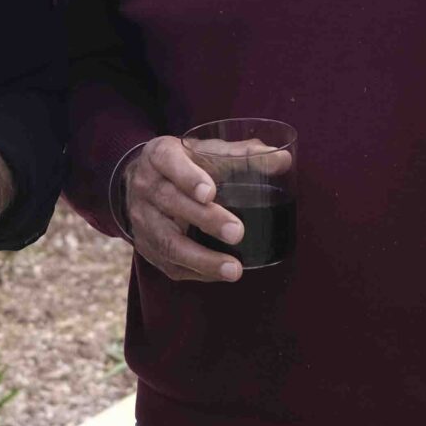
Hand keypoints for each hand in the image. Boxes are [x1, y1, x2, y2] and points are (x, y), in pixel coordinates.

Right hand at [120, 136, 243, 282]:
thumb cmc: (184, 165)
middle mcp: (145, 186)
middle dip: (204, 219)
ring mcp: (142, 220)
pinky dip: (196, 272)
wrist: (142, 183)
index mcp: (159, 155)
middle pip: (170, 202)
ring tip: (233, 270)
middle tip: (237, 232)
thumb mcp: (206, 151)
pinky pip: (169, 264)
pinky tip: (219, 275)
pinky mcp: (145, 247)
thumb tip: (283, 160)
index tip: (210, 192)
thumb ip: (243, 155)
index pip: (169, 162)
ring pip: (167, 241)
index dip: (188, 177)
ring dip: (201, 259)